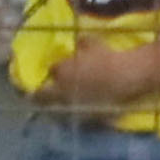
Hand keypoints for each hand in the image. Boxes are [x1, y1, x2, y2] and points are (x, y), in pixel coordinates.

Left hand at [34, 35, 159, 108]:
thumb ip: (80, 43)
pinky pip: (75, 117)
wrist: (123, 78)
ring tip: (57, 108)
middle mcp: (62, 91)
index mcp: (61, 71)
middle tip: (36, 97)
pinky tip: (77, 113)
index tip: (58, 70)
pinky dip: (74, 115)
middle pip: (43, 96)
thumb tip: (76, 42)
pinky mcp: (85, 117)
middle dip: (39, 95)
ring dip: (56, 108)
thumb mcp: (92, 43)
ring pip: (58, 110)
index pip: (52, 70)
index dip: (55, 70)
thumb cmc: (107, 57)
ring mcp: (73, 106)